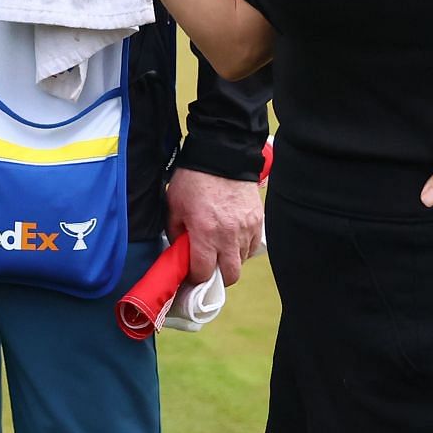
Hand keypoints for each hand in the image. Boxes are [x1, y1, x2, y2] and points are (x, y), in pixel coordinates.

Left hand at [167, 170, 263, 286]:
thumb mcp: (174, 205)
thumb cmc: (194, 178)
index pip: (204, 272)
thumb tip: (180, 251)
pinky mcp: (258, 221)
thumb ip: (176, 232)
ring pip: (242, 261)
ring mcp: (247, 229)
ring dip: (230, 260)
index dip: (195, 278)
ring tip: (219, 248)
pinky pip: (252, 246)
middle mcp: (229, 235)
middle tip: (207, 268)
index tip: (190, 275)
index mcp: (205, 233)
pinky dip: (242, 247)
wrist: (222, 154)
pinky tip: (231, 238)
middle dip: (217, 277)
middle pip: (230, 276)